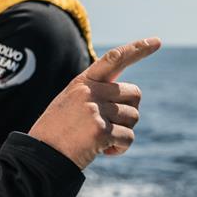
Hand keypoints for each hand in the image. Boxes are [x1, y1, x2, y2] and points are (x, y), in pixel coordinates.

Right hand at [28, 37, 161, 168]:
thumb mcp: (70, 103)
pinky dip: (120, 148)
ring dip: (123, 132)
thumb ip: (95, 94)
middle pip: (134, 94)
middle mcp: (90, 92)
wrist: (40, 155)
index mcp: (83, 82)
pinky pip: (128, 138)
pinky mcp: (100, 130)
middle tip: (109, 126)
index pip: (114, 59)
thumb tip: (130, 97)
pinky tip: (102, 151)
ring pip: (133, 117)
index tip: (156, 41)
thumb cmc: (56, 132)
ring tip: (100, 139)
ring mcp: (95, 110)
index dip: (137, 49)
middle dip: (128, 112)